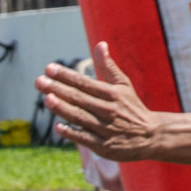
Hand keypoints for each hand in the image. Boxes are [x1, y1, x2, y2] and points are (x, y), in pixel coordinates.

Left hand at [35, 41, 161, 160]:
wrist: (151, 136)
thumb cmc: (131, 107)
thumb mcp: (123, 85)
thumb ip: (108, 67)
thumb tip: (100, 44)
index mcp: (112, 94)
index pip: (85, 83)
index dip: (66, 75)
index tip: (48, 68)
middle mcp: (108, 110)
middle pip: (79, 98)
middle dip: (58, 89)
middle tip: (39, 81)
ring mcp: (105, 129)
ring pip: (80, 117)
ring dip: (63, 108)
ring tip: (46, 98)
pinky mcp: (104, 146)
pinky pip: (85, 138)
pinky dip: (72, 133)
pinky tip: (57, 126)